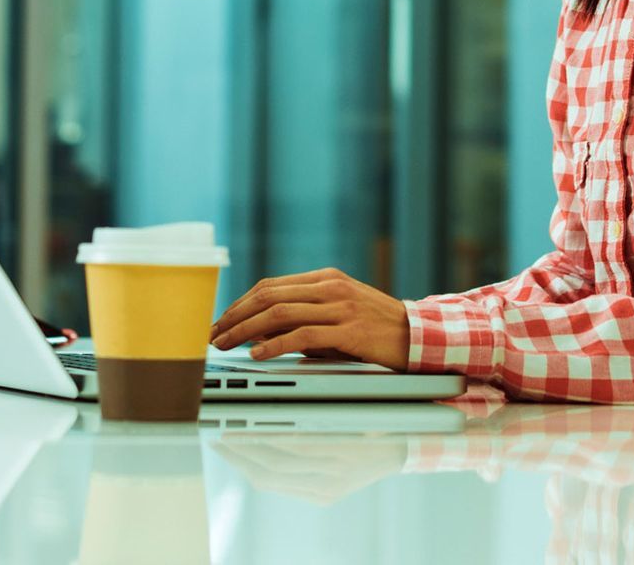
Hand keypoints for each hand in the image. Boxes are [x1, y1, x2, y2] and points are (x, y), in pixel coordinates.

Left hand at [208, 268, 410, 370]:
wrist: (420, 336)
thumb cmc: (377, 330)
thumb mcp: (338, 315)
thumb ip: (304, 318)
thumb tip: (262, 332)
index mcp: (325, 279)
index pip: (270, 286)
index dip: (240, 304)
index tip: (221, 321)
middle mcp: (330, 287)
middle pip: (268, 295)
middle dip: (234, 316)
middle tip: (213, 335)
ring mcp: (340, 306)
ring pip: (279, 312)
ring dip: (246, 330)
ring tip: (226, 345)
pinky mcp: (350, 330)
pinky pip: (302, 335)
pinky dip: (275, 344)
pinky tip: (258, 353)